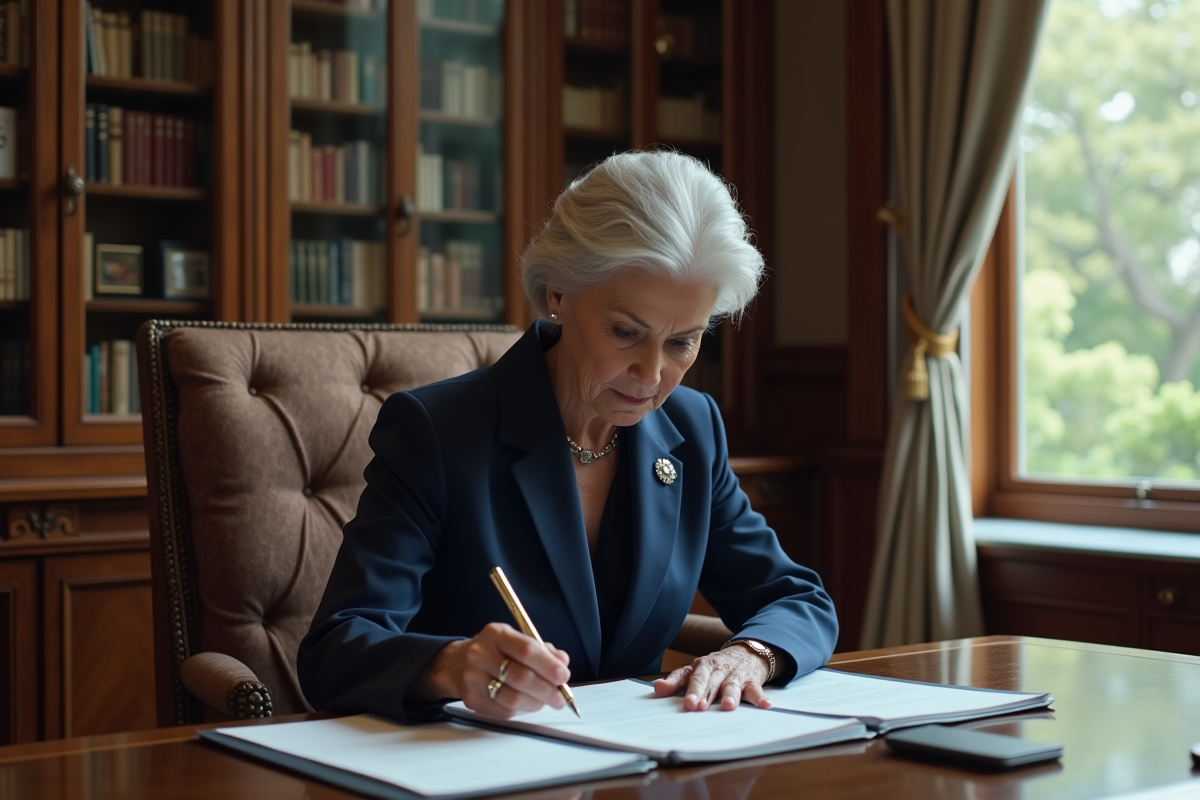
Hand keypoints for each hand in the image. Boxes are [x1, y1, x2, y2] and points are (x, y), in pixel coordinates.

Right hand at [421, 622, 570, 717]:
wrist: (456, 663)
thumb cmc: (493, 651)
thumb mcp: (515, 640)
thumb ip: (541, 649)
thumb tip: (562, 663)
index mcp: (496, 634)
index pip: (526, 650)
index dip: (548, 665)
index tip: (563, 676)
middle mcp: (481, 653)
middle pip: (520, 677)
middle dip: (546, 690)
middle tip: (559, 697)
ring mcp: (473, 677)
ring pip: (512, 698)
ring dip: (536, 703)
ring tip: (545, 702)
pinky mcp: (471, 699)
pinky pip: (503, 711)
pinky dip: (521, 710)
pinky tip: (527, 704)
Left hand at [652, 645, 771, 711]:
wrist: (748, 651)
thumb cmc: (717, 666)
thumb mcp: (696, 670)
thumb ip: (677, 680)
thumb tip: (657, 689)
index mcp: (701, 667)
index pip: (692, 677)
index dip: (688, 689)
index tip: (686, 703)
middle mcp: (717, 669)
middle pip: (709, 681)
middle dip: (703, 693)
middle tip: (697, 706)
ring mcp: (735, 674)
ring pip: (732, 684)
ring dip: (730, 694)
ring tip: (727, 706)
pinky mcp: (752, 680)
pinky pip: (756, 689)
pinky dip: (760, 697)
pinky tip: (765, 705)